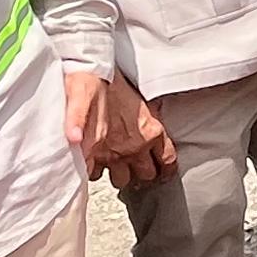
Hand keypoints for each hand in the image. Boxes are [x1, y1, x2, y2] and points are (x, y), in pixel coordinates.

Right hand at [64, 68, 175, 187]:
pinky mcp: (91, 156)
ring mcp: (113, 154)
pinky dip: (97, 170)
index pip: (167, 161)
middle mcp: (134, 147)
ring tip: (117, 166)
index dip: (166, 167)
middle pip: (146, 175)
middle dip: (142, 172)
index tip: (164, 169)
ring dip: (120, 173)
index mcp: (151, 131)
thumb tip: (156, 134)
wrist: (88, 76)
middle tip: (137, 166)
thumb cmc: (112, 83)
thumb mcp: (141, 100)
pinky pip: (96, 175)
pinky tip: (97, 163)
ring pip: (122, 180)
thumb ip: (150, 120)